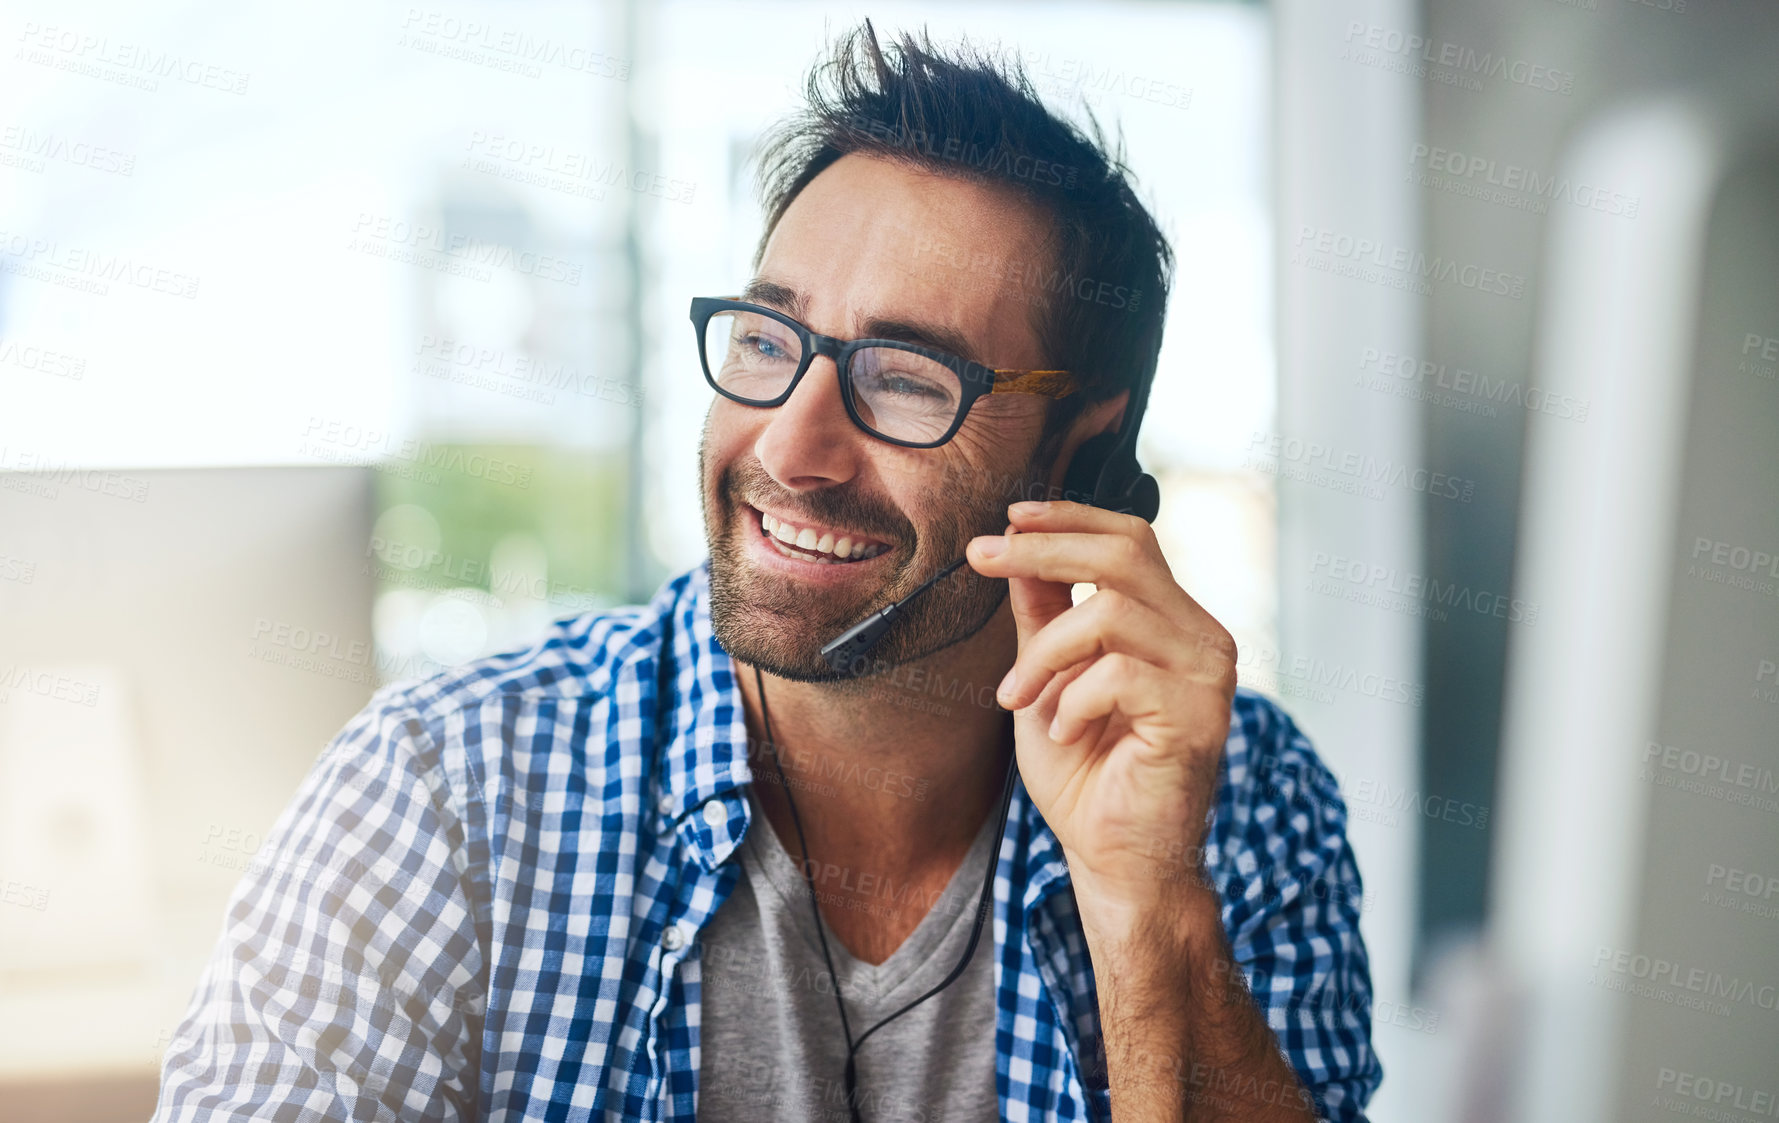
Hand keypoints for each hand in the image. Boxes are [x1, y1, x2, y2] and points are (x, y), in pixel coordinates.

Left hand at [966, 500, 1237, 936]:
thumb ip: (1042, 615)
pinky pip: (1119, 673)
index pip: (1130, 539)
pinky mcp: (1199, 716)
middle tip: (980, 559)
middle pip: (1125, 552)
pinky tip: (1065, 734)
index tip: (1005, 519)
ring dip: (1044, 653)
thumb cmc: (1085, 776)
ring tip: (1016, 698)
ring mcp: (1208, 675)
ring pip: (1111, 611)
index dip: (1068, 517)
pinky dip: (1072, 701)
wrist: (1114, 861)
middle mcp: (1202, 637)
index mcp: (1173, 621)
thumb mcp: (1047, 678)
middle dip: (1043, 549)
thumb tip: (1011, 547)